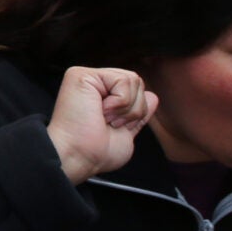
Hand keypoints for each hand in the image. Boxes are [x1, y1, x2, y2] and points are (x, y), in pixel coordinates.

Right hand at [45, 66, 156, 183]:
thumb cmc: (96, 151)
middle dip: (133, 109)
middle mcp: (94, 83)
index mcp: (103, 95)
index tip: (116, 127)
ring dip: (126, 107)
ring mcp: (87, 77)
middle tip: (110, 122)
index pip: (135, 90)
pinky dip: (120, 102)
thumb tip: (152, 96)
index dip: (135, 111)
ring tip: (105, 117)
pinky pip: (123, 80)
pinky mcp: (82, 75)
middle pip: (137, 82)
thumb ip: (138, 113)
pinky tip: (101, 111)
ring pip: (133, 80)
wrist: (79, 156)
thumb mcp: (126, 132)